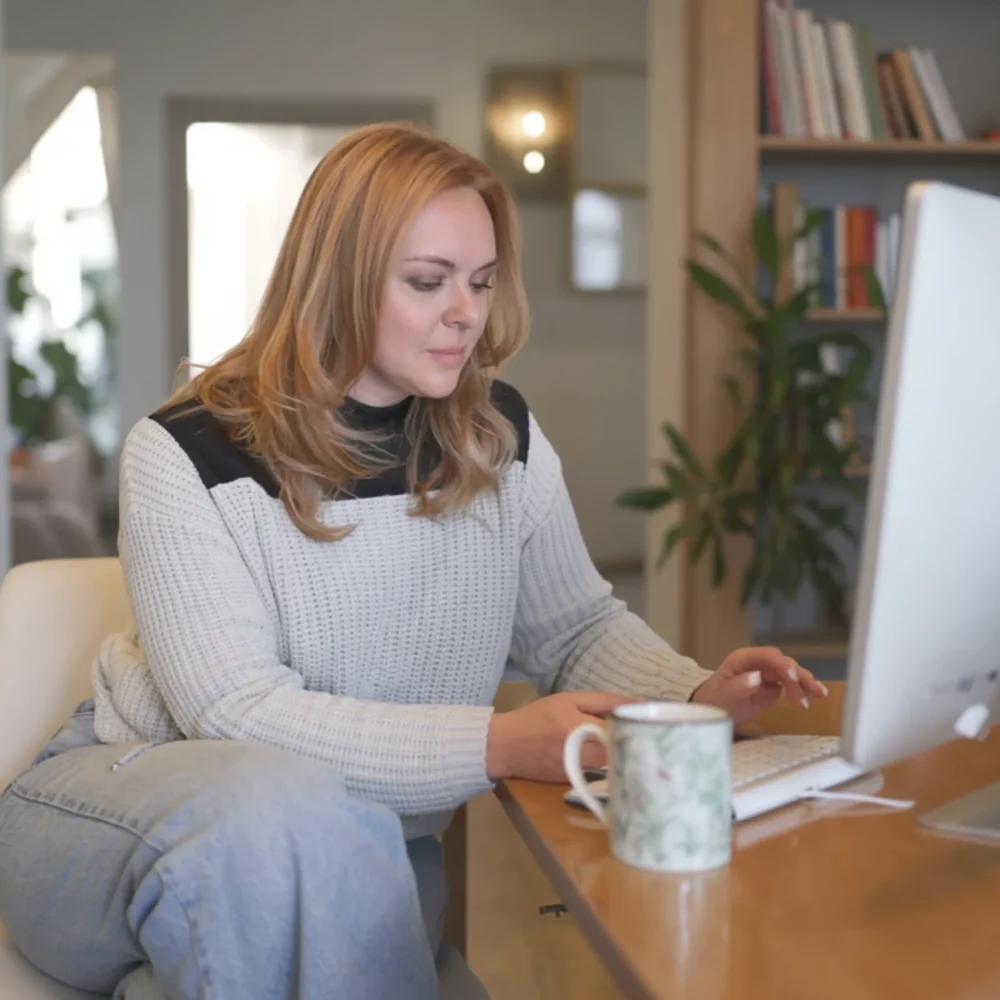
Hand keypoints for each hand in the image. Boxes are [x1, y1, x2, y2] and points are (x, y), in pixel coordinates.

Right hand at [486, 691, 637, 781]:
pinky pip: (602, 774)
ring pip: (614, 765)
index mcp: (578, 728)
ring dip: (624, 754)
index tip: (653, 720)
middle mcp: (579, 754)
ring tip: (634, 743)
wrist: (505, 746)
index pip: (620, 729)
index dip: (638, 725)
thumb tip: (636, 703)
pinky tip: (617, 757)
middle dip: (635, 742)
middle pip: (621, 751)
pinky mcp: (574, 784)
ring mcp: (577, 773)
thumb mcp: (567, 700)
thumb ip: (602, 701)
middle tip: (647, 732)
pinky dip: (611, 765)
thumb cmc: (536, 717)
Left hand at [690, 646, 828, 725]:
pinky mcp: (772, 686)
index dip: (781, 665)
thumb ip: (739, 686)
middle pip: (783, 664)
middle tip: (811, 693)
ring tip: (820, 695)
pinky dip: (803, 689)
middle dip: (798, 676)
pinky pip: (791, 685)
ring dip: (805, 682)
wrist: (710, 712)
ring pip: (791, 673)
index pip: (768, 656)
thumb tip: (757, 677)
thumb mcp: (722, 695)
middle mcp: (758, 663)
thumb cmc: (712, 700)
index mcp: (744, 659)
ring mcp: (766, 674)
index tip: (792, 679)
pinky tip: (817, 695)